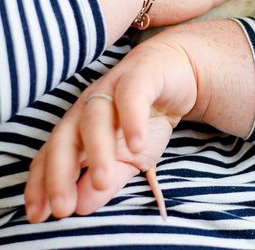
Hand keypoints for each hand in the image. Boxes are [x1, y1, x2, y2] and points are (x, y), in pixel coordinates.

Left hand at [24, 19, 254, 222]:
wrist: (179, 74)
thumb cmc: (149, 117)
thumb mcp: (130, 158)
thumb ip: (108, 180)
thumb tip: (81, 208)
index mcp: (80, 127)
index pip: (52, 156)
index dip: (42, 184)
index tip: (38, 215)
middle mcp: (88, 108)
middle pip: (65, 138)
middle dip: (59, 174)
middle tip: (61, 207)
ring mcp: (111, 89)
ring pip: (95, 119)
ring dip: (97, 151)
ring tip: (101, 181)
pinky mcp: (139, 76)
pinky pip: (131, 97)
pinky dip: (132, 120)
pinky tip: (138, 143)